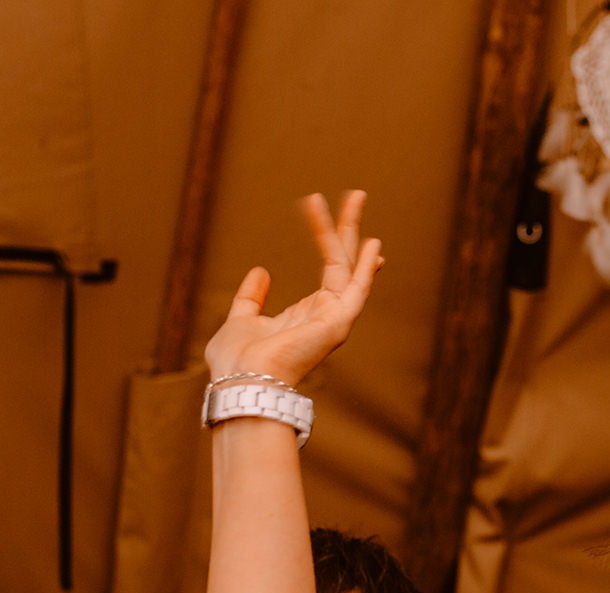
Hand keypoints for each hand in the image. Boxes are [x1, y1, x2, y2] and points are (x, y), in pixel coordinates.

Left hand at [203, 190, 381, 386]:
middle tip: (356, 194)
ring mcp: (334, 319)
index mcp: (307, 316)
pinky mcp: (337, 323)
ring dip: (351, 230)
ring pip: (347, 265)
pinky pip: (356, 289)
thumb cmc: (237, 362)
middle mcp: (326, 316)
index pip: (330, 274)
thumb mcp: (240, 319)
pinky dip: (366, 267)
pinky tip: (372, 243)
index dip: (331, 242)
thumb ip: (251, 298)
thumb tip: (262, 271)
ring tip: (355, 196)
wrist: (242, 380)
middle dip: (348, 227)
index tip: (330, 215)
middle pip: (343, 262)